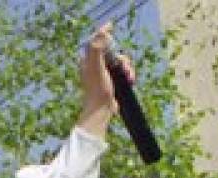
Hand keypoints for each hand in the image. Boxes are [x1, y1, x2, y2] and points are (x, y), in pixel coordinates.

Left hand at [78, 22, 134, 136]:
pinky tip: (130, 80)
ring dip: (128, 68)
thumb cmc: (97, 90)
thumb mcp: (96, 67)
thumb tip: (102, 33)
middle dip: (122, 59)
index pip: (95, 41)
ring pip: (121, 62)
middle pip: (113, 52)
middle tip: (124, 67)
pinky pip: (123, 71)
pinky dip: (129, 74)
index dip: (103, 33)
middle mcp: (95, 66)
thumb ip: (96, 49)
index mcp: (88, 61)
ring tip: (129, 77)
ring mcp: (104, 73)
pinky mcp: (112, 80)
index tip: (111, 26)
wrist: (101, 110)